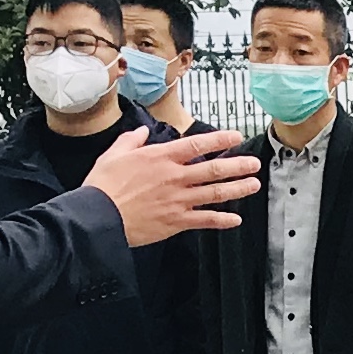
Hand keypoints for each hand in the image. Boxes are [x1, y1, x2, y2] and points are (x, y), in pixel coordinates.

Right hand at [87, 128, 260, 247]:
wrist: (98, 216)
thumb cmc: (103, 186)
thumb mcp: (113, 155)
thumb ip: (130, 141)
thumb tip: (140, 132)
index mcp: (160, 158)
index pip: (197, 145)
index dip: (219, 140)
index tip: (236, 137)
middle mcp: (174, 177)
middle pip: (213, 169)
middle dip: (238, 166)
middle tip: (254, 163)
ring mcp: (178, 200)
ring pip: (215, 193)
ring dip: (237, 188)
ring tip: (254, 184)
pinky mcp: (176, 221)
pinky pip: (205, 220)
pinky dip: (222, 220)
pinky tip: (235, 219)